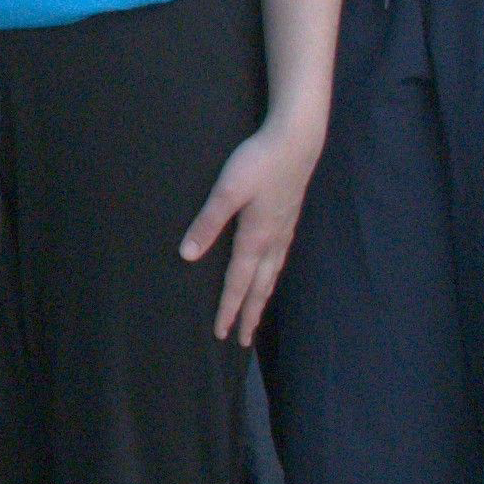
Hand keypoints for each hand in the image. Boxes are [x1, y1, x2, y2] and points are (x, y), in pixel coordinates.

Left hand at [180, 108, 326, 341]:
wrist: (296, 142)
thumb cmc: (258, 162)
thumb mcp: (226, 190)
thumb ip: (208, 222)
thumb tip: (188, 255)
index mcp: (256, 238)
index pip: (238, 282)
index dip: (229, 308)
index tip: (222, 332)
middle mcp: (273, 241)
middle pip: (259, 287)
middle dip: (249, 314)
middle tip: (242, 340)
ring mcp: (284, 231)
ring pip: (272, 275)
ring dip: (262, 298)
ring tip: (256, 316)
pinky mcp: (289, 219)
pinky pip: (279, 260)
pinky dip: (272, 277)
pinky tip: (270, 274)